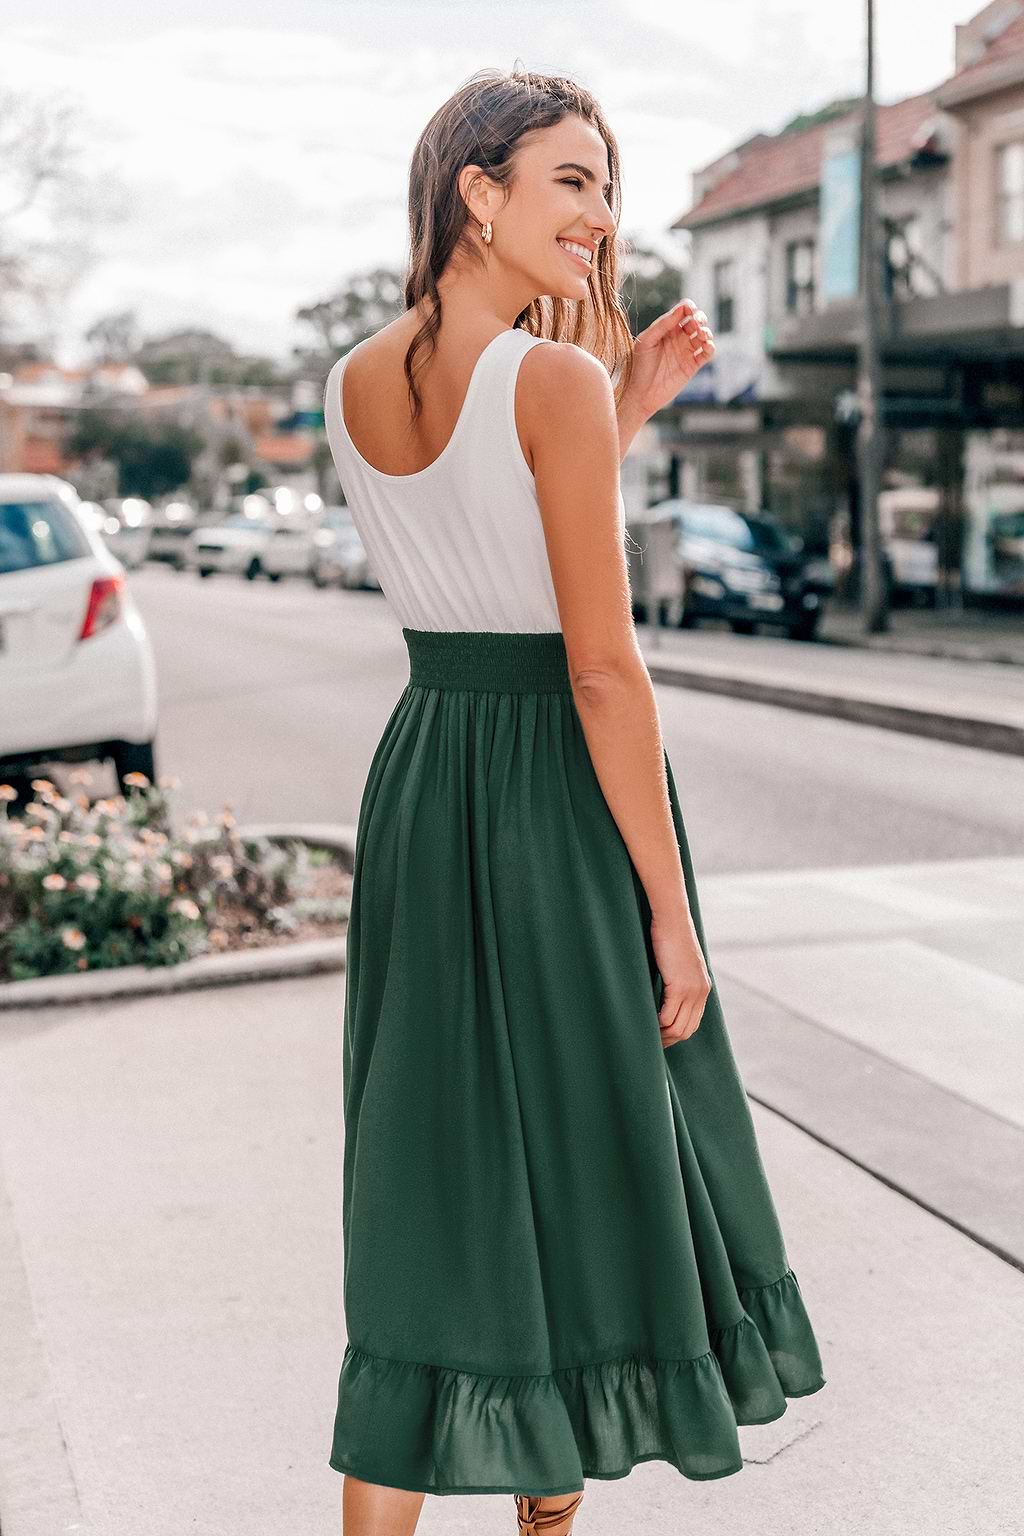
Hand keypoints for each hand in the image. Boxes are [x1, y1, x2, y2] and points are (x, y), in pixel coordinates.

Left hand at [621, 299, 715, 427]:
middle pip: (696, 320)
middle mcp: (678, 338)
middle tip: (696, 323)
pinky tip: (706, 346)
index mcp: (666, 329)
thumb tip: (680, 309)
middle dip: (700, 318)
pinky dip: (711, 347)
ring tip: (701, 335)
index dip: (689, 307)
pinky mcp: (692, 366)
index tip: (689, 310)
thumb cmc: (639, 366)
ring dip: (706, 332)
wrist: (641, 394)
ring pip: (704, 335)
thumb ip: (662, 325)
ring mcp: (686, 351)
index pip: (683, 311)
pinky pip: (707, 353)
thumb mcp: (646, 341)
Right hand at [649, 904, 711, 1047]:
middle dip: (668, 1040)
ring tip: (646, 1033)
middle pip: (686, 1030)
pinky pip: (668, 1016)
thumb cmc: (670, 937)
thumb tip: (663, 992)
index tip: (660, 1037)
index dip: (676, 1034)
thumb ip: (676, 980)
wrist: (672, 920)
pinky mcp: (679, 986)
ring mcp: (692, 991)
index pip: (692, 1023)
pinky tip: (646, 1021)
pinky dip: (656, 1024)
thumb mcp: (678, 963)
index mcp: (703, 988)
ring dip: (661, 1035)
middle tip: (650, 1041)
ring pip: (677, 1027)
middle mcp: (701, 992)